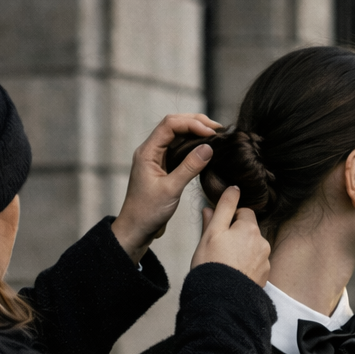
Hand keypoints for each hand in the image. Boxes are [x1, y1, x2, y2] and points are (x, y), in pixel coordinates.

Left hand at [111, 113, 220, 263]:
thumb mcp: (171, 190)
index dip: (192, 124)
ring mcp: (157, 158)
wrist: (136, 230)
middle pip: (174, 125)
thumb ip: (189, 168)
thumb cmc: (148, 212)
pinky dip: (193, 146)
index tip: (211, 133)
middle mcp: (151, 151)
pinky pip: (179, 150)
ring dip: (196, 133)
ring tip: (216, 136)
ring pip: (178, 136)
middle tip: (218, 130)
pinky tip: (206, 149)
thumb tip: (208, 148)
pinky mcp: (163, 168)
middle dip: (196, 123)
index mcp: (147, 152)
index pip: (170, 125)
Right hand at [190, 187, 270, 286]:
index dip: (230, 219)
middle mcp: (262, 243)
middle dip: (237, 236)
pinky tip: (234, 274)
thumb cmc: (212, 264)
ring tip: (226, 264)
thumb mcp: (212, 232)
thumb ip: (223, 208)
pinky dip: (246, 267)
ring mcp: (265, 261)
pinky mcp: (264, 277)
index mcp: (250, 228)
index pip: (244, 212)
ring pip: (252, 248)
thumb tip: (231, 190)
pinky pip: (255, 265)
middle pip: (249, 231)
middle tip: (219, 249)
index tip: (219, 231)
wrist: (220, 299)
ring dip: (242, 251)